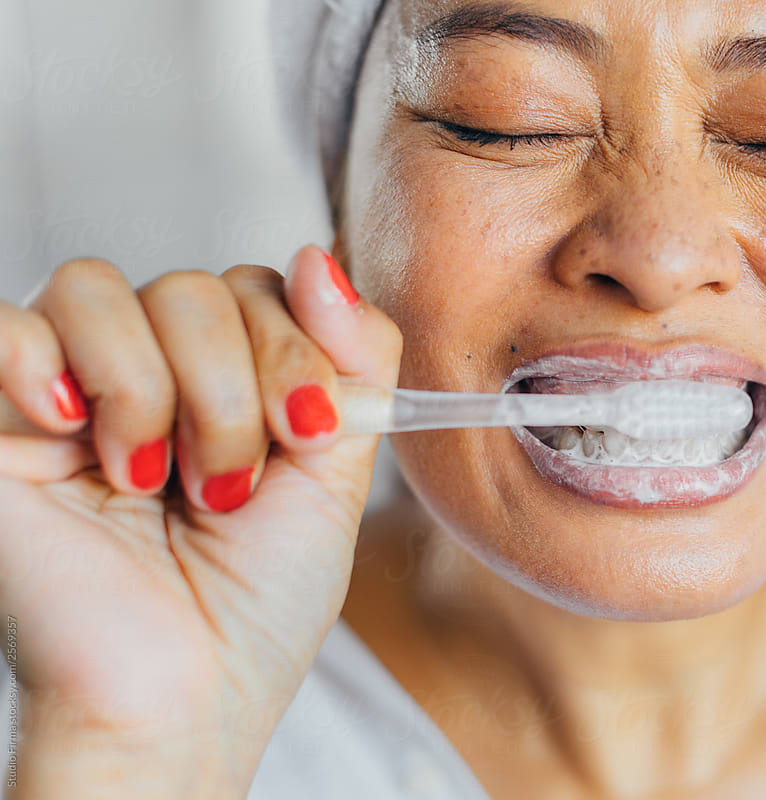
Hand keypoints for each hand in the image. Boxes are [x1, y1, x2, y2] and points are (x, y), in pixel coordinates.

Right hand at [0, 245, 402, 797]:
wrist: (183, 698)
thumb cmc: (257, 604)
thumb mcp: (339, 473)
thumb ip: (352, 361)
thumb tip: (315, 256)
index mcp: (227, 382)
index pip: (259, 286)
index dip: (295, 345)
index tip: (311, 431)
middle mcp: (148, 375)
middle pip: (193, 286)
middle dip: (234, 389)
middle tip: (227, 487)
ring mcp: (67, 394)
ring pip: (103, 288)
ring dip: (156, 393)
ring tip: (154, 483)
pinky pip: (5, 326)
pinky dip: (47, 369)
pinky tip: (77, 438)